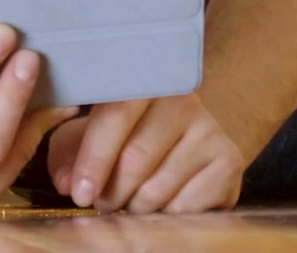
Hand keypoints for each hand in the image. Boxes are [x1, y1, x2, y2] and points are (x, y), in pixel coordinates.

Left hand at [47, 93, 244, 212]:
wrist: (182, 140)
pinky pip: (186, 207)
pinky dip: (165, 216)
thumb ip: (67, 156)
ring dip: (134, 207)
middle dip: (110, 192)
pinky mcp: (229, 160)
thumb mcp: (83, 137)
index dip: (94, 158)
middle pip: (135, 159)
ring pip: (157, 189)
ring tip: (130, 200)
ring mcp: (209, 129)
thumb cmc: (123, 137)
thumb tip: (67, 183)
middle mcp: (181, 99)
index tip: (80, 194)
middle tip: (102, 202)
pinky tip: (161, 203)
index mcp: (140, 80)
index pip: (115, 115)